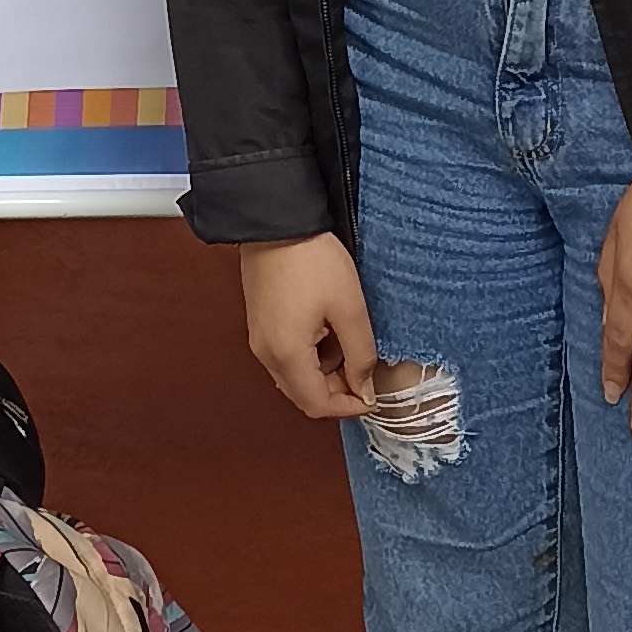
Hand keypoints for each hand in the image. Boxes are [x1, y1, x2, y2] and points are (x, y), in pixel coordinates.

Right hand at [239, 235, 380, 422]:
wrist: (277, 223)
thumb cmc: (312, 260)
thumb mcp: (349, 309)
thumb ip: (361, 355)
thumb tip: (364, 388)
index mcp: (287, 355)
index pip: (317, 405)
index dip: (348, 407)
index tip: (372, 396)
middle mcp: (266, 354)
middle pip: (303, 394)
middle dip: (337, 391)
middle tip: (364, 369)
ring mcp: (259, 339)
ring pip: (295, 376)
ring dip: (324, 372)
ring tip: (347, 341)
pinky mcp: (260, 324)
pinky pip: (286, 355)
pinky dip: (310, 355)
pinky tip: (327, 329)